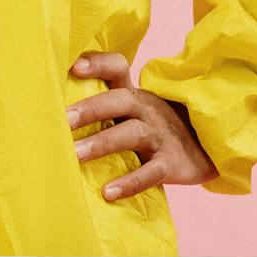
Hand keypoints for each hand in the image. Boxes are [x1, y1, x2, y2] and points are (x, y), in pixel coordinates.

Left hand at [66, 51, 217, 200]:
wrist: (206, 147)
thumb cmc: (154, 128)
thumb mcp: (133, 111)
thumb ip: (102, 106)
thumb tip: (50, 110)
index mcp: (133, 95)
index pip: (118, 68)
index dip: (97, 63)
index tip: (72, 67)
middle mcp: (146, 110)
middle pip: (119, 100)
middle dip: (90, 108)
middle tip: (62, 120)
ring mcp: (160, 136)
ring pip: (132, 134)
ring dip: (102, 143)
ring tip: (74, 156)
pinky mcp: (171, 163)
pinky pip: (151, 172)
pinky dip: (130, 183)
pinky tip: (107, 193)